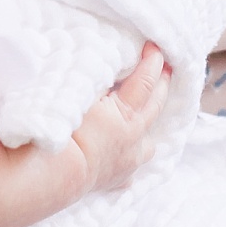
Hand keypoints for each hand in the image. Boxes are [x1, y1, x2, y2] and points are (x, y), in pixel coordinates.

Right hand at [72, 42, 171, 194]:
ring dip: (149, 127)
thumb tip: (105, 64)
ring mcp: (127, 161)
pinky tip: (126, 157)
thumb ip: (96, 79)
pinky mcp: (115, 180)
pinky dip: (130, 160)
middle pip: (154, 106)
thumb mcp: (80, 94)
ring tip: (147, 116)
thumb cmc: (64, 129)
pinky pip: (129, 171)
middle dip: (162, 85)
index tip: (156, 47)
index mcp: (125, 114)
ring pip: (148, 144)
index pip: (145, 82)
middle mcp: (133, 137)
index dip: (152, 62)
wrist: (56, 173)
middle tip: (168, 68)